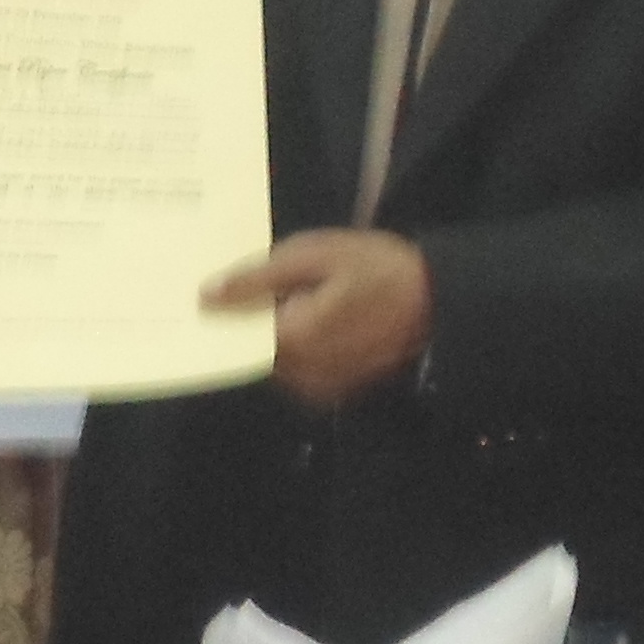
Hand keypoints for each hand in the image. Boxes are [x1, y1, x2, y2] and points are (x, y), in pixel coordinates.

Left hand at [203, 228, 431, 405]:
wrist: (437, 298)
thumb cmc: (377, 268)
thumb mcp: (315, 255)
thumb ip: (259, 277)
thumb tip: (206, 296)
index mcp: (295, 341)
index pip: (234, 339)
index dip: (221, 315)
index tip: (206, 292)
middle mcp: (303, 375)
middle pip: (252, 353)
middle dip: (247, 322)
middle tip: (248, 286)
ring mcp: (321, 387)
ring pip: (275, 363)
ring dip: (273, 334)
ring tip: (283, 296)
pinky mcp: (336, 388)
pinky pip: (298, 370)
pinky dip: (295, 346)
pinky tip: (306, 315)